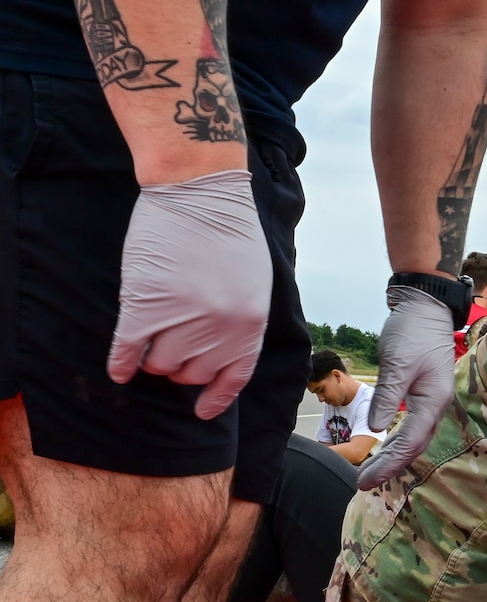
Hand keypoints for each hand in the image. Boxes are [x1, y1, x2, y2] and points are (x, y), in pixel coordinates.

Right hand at [107, 171, 271, 419]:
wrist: (199, 190)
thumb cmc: (229, 230)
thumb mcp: (254, 281)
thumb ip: (241, 319)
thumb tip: (222, 351)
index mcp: (251, 323)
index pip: (233, 377)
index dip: (215, 397)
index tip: (202, 411)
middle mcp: (221, 328)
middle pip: (192, 373)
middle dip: (180, 367)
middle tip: (170, 350)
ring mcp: (183, 318)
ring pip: (160, 365)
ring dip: (152, 360)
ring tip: (150, 343)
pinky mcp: (146, 304)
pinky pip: (129, 349)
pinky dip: (121, 363)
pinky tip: (117, 370)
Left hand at [355, 284, 456, 489]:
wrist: (425, 306)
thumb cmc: (413, 331)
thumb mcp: (398, 363)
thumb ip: (388, 396)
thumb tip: (375, 428)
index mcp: (433, 401)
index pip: (409, 442)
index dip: (388, 464)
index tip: (365, 480)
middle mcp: (435, 405)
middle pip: (413, 445)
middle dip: (389, 466)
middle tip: (362, 483)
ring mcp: (430, 400)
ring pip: (412, 437)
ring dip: (392, 456)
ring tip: (370, 471)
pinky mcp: (422, 394)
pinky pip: (410, 426)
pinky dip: (396, 440)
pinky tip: (383, 446)